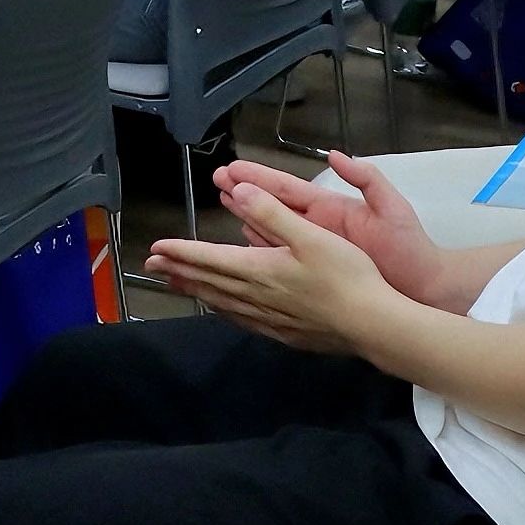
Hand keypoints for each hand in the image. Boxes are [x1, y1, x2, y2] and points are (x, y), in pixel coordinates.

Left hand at [151, 179, 401, 355]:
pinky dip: (224, 310)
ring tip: (177, 285)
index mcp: (260, 270)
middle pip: (209, 282)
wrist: (372, 326)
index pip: (210, 259)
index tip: (156, 248)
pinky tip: (225, 310)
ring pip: (222, 303)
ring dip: (197, 291)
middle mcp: (257, 297)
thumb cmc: (345, 276)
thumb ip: (273, 213)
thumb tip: (242, 190)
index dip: (182, 252)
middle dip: (179, 271)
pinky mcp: (285, 334)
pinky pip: (242, 320)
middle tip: (152, 265)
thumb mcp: (311, 235)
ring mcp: (270, 319)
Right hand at [210, 151, 460, 310]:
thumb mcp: (391, 207)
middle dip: (245, 193)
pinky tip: (242, 246)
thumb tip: (335, 155)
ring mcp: (316, 251)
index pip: (288, 188)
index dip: (260, 177)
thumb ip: (366, 178)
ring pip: (272, 232)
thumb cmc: (409, 249)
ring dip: (247, 218)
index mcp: (331, 208)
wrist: (425, 291)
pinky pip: (281, 260)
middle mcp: (318, 228)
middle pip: (273, 207)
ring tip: (224, 203)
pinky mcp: (316, 274)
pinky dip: (261, 252)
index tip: (233, 168)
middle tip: (216, 181)